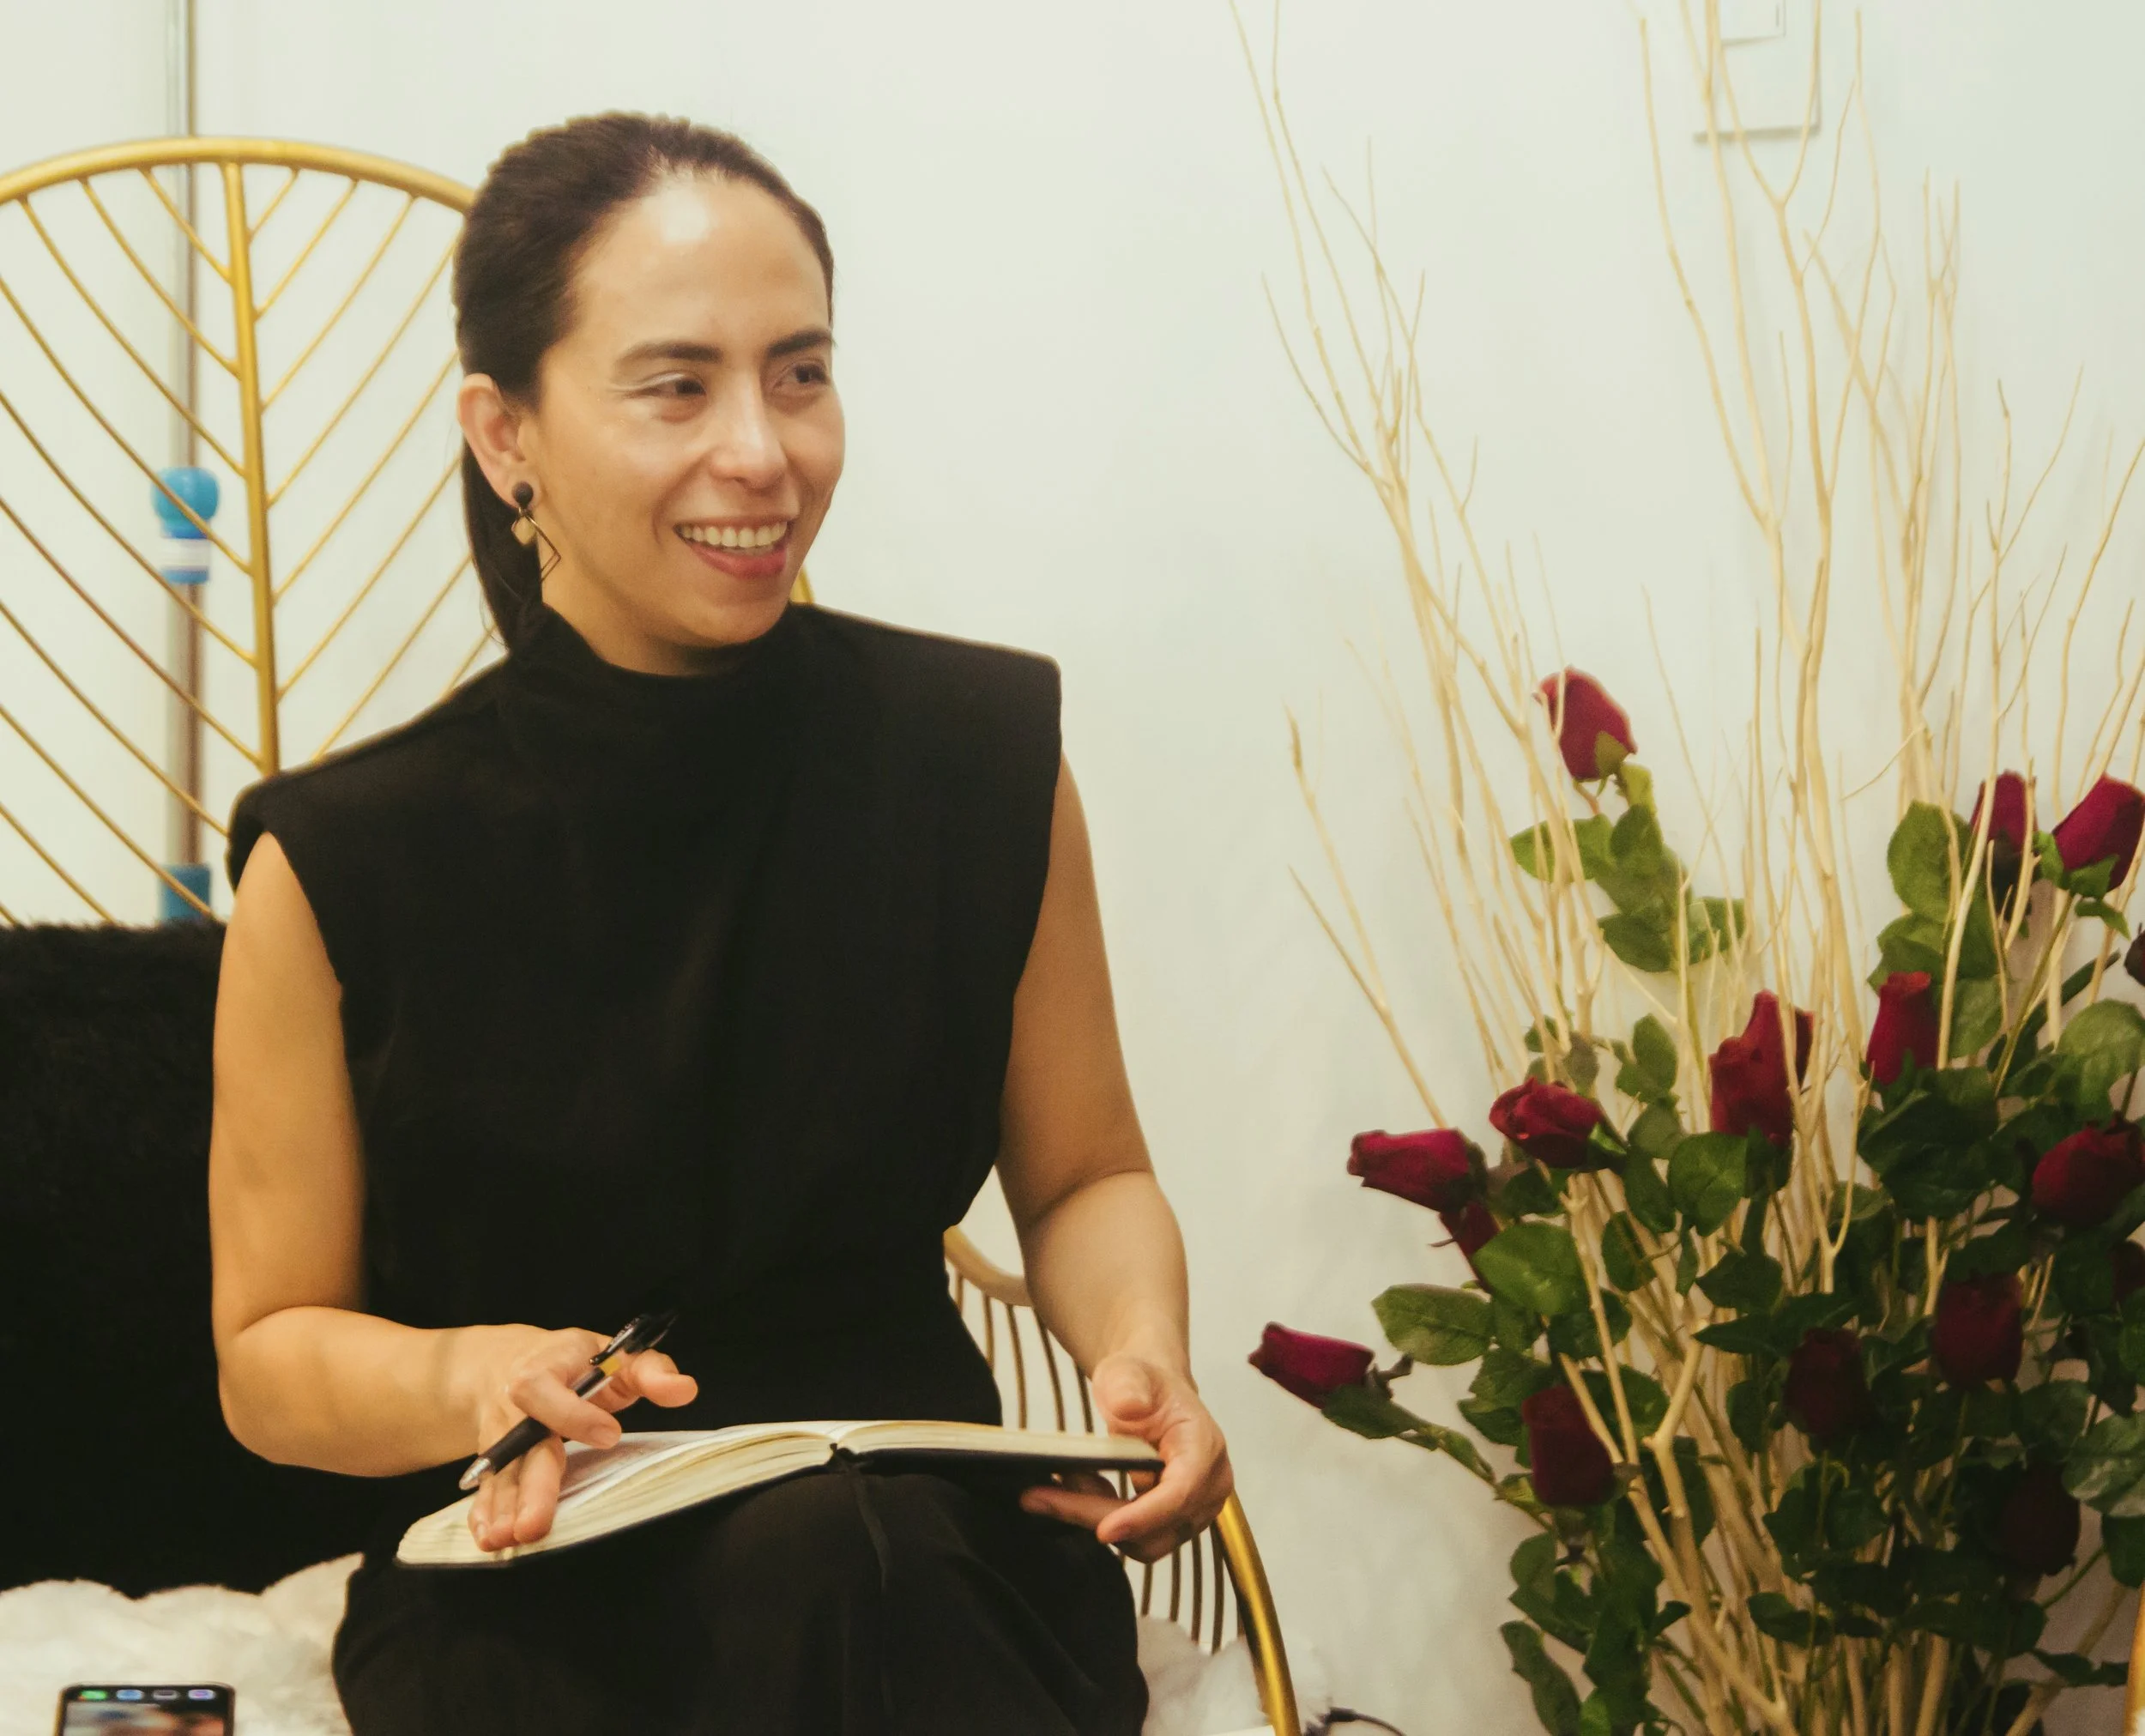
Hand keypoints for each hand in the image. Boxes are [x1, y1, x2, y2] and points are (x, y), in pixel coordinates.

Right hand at [461, 1325, 697, 1552]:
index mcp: (543, 1371)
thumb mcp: (614, 1355)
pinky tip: (488, 1537)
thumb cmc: (574, 1362)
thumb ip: (650, 1371)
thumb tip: (685, 1389)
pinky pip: (487, 1488)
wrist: (510, 1362)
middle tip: (535, 1525)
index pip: (547, 1391)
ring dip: (502, 1510)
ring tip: (507, 1540)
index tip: (609, 1436)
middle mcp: (514, 1408)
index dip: (575, 1414)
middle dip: (529, 1487)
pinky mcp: (495, 1463)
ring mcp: (501, 1439)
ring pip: (502, 1476)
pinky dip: (485, 1512)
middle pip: (523, 1448)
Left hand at [1018, 1352, 1232, 1562]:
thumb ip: (1129, 1386)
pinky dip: (1103, 1518)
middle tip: (1044, 1493)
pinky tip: (1081, 1490)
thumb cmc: (1144, 1383)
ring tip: (1065, 1480)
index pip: (1180, 1493)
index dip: (1143, 1517)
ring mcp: (1195, 1510)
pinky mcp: (1175, 1523)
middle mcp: (1209, 1486)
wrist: (1152, 1393)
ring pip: (1144, 1541)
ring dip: (1097, 1517)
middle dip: (1098, 1515)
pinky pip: (1137, 1538)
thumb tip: (1129, 1407)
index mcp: (1204, 1447)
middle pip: (1157, 1527)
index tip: (1103, 1530)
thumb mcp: (1128, 1372)